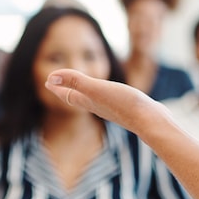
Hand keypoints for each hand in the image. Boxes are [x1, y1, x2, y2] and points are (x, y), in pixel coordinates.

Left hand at [44, 70, 169, 136]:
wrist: (151, 121)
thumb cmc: (124, 104)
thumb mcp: (97, 88)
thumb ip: (76, 81)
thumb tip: (52, 77)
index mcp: (90, 101)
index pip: (68, 94)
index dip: (57, 87)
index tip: (47, 81)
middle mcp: (99, 106)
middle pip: (78, 98)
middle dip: (67, 90)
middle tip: (57, 84)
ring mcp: (113, 109)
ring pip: (93, 100)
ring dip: (84, 93)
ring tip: (81, 89)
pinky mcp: (127, 108)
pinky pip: (109, 100)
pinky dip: (103, 95)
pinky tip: (111, 94)